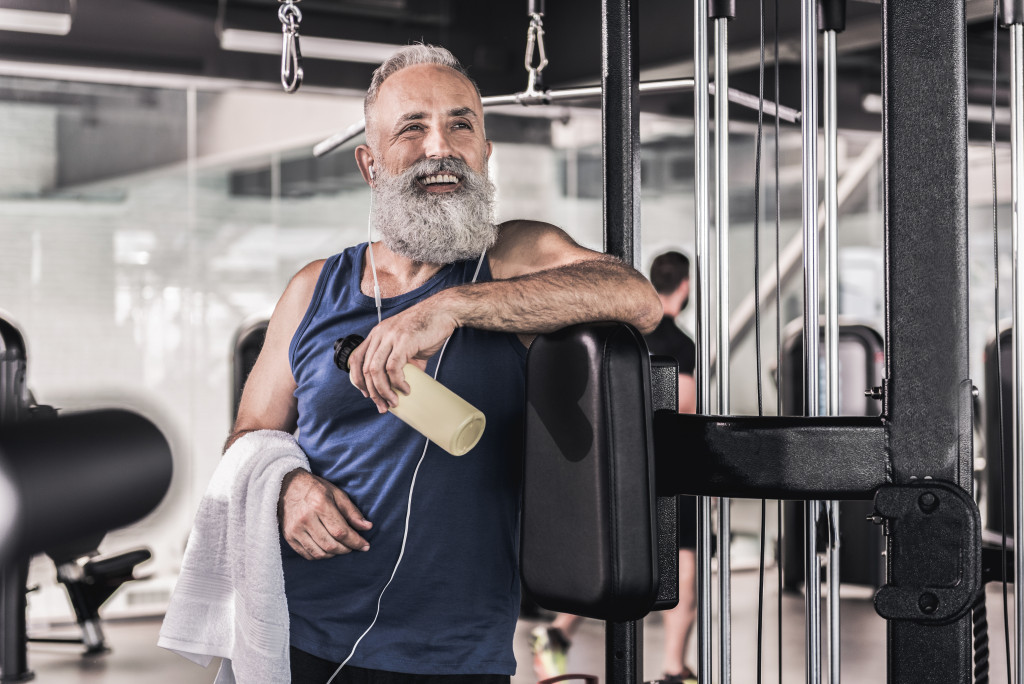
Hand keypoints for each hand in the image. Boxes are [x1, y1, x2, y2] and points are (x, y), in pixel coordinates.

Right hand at [278, 469, 372, 559]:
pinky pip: (308, 554)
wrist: (286, 486)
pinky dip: (321, 555)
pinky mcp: (289, 537)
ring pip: (320, 553)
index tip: (365, 546)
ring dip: (334, 554)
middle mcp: (306, 519)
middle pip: (331, 545)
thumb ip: (352, 512)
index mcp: (320, 505)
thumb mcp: (336, 493)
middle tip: (354, 546)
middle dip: (347, 549)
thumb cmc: (315, 488)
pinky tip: (328, 549)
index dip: (355, 541)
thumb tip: (367, 527)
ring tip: (342, 547)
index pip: (341, 531)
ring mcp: (295, 529)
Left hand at [347, 294, 458, 412]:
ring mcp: (390, 337)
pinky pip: (393, 368)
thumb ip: (402, 362)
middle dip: (373, 392)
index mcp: (377, 334)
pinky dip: (398, 383)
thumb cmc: (427, 327)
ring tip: (394, 401)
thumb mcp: (408, 344)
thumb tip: (403, 383)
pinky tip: (405, 389)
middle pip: (366, 369)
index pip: (356, 359)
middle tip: (383, 406)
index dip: (358, 379)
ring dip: (383, 391)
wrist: (443, 312)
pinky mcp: (403, 342)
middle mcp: (379, 334)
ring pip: (376, 370)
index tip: (367, 393)